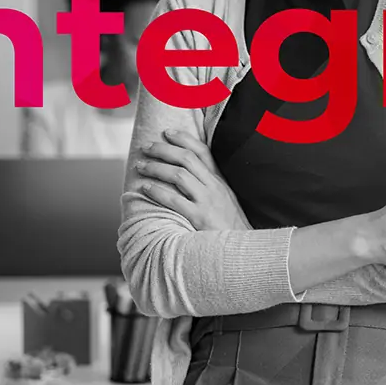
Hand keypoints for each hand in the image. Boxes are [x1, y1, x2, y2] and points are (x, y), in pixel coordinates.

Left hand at [136, 129, 252, 230]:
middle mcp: (214, 187)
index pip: (203, 151)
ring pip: (179, 174)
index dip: (184, 138)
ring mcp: (208, 201)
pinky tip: (145, 187)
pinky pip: (174, 200)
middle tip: (146, 147)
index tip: (167, 132)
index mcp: (220, 181)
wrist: (245, 251)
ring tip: (141, 165)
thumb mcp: (225, 201)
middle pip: (187, 158)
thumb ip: (210, 188)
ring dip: (156, 167)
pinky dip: (157, 191)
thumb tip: (187, 178)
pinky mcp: (200, 218)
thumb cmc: (230, 229)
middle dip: (164, 149)